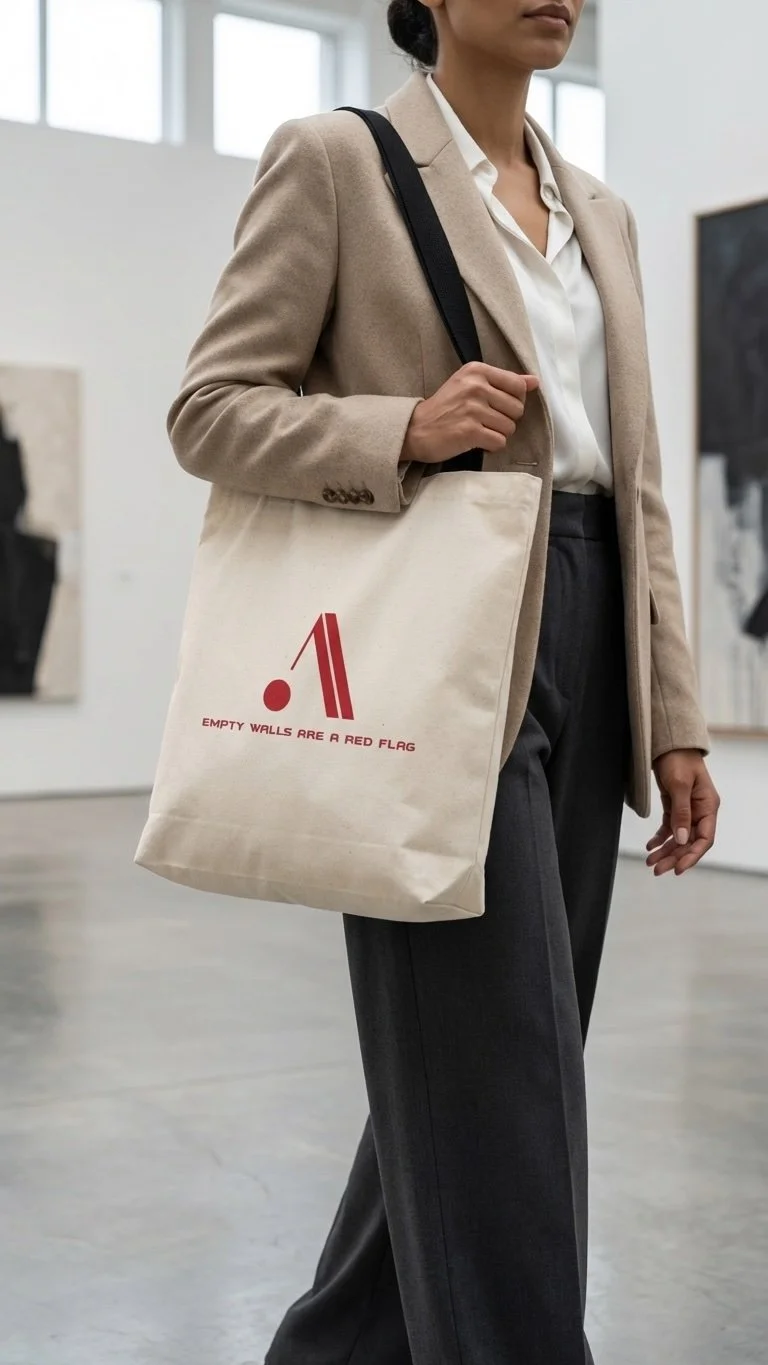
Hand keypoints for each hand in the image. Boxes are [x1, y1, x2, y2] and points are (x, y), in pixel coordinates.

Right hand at [402, 362, 539, 465]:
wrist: (415, 430)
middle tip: (485, 421)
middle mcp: (475, 386)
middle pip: (517, 409)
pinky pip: (499, 442)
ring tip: (479, 430)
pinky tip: (476, 441)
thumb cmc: (445, 408)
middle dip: (505, 420)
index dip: (513, 401)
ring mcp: (473, 409)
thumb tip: (534, 381)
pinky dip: (491, 446)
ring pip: (509, 427)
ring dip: (497, 434)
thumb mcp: (470, 385)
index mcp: (477, 371)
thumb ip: (503, 382)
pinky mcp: (470, 431)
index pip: (518, 386)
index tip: (496, 406)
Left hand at [646, 750, 719, 875]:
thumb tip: (682, 839)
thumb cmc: (678, 759)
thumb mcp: (679, 785)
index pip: (704, 839)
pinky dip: (660, 838)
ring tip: (650, 862)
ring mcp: (688, 810)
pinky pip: (669, 828)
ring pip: (678, 838)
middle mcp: (700, 811)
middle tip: (656, 869)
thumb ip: (681, 812)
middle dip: (674, 857)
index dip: (692, 856)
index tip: (678, 869)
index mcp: (708, 807)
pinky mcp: (675, 807)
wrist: (669, 743)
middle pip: (689, 842)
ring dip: (665, 851)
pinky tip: (650, 847)